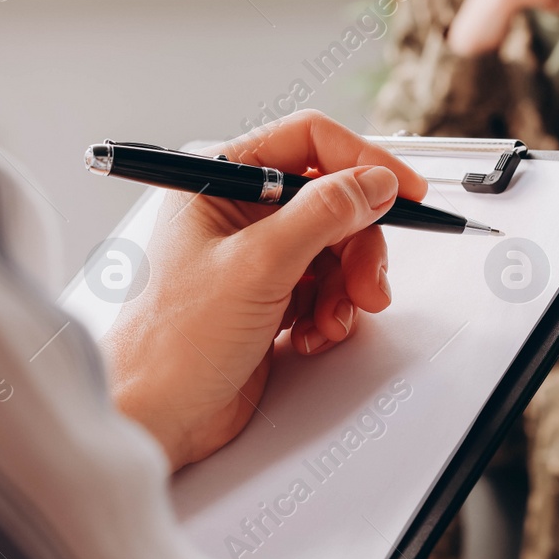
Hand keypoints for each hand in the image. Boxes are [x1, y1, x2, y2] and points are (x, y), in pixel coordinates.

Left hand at [100, 110, 429, 469]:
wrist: (155, 417)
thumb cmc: (173, 341)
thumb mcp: (257, 265)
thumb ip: (322, 214)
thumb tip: (373, 182)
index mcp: (220, 179)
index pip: (308, 141)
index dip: (362, 161)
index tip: (404, 191)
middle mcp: (238, 210)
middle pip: (332, 199)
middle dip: (358, 243)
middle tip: (367, 283)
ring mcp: (255, 255)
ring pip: (336, 246)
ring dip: (346, 285)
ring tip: (331, 320)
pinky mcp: (269, 296)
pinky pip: (325, 286)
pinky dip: (331, 311)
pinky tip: (312, 335)